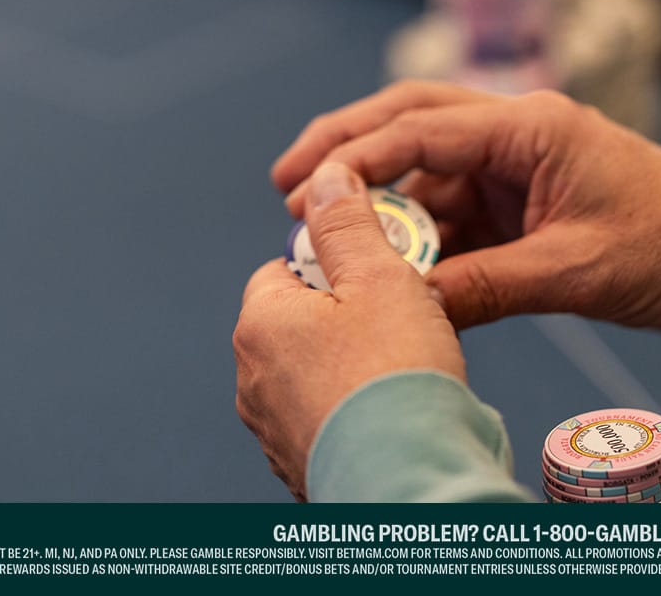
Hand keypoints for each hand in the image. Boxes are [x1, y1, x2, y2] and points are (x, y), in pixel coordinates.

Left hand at [233, 162, 465, 500]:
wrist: (408, 483)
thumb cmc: (396, 381)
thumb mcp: (381, 278)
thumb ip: (350, 224)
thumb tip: (329, 177)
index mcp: (261, 322)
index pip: (287, 267)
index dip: (340, 265)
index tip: (380, 277)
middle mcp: (252, 378)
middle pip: (302, 321)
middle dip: (349, 317)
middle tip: (401, 323)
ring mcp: (272, 428)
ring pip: (314, 373)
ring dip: (351, 367)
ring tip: (401, 375)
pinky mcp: (298, 466)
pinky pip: (325, 420)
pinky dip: (352, 413)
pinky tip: (390, 415)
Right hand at [273, 80, 660, 332]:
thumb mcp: (574, 271)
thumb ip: (486, 286)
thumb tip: (408, 309)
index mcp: (532, 128)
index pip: (420, 129)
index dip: (352, 157)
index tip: (298, 189)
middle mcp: (519, 137)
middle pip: (411, 124)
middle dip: (346, 150)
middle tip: (284, 184)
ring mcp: (521, 170)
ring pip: (430, 176)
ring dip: (384, 208)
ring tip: (333, 245)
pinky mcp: (527, 205)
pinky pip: (458, 216)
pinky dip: (425, 242)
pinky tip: (397, 272)